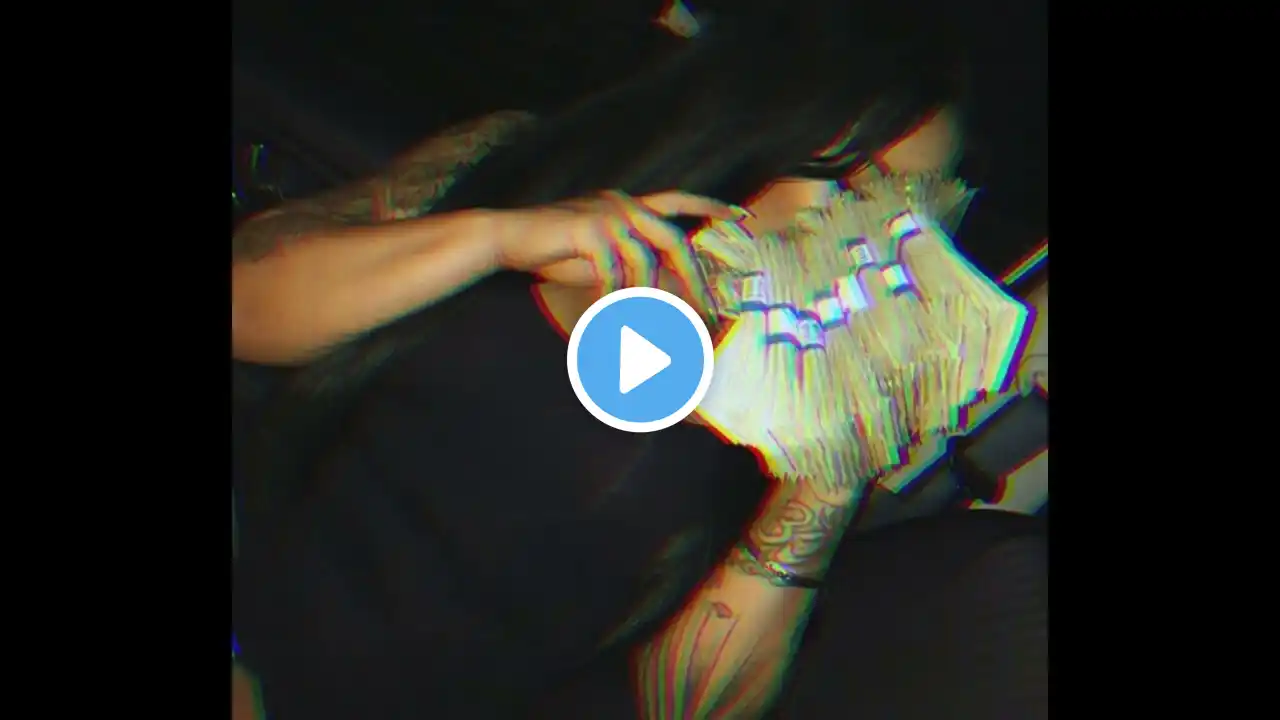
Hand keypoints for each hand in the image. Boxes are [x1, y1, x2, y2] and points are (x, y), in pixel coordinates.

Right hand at [490, 191, 742, 313]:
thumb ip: (631, 263)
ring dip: (643, 298)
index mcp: (628, 203)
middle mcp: (623, 203)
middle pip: (672, 239)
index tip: (740, 215)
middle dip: (691, 276)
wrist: (506, 235)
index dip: (709, 206)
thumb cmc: (553, 248)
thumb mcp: (601, 255)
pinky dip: (612, 297)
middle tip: (705, 308)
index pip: (677, 199)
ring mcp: (606, 214)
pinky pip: (612, 271)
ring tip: (642, 326)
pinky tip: (606, 315)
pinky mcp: (588, 229)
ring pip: (642, 262)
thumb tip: (661, 289)